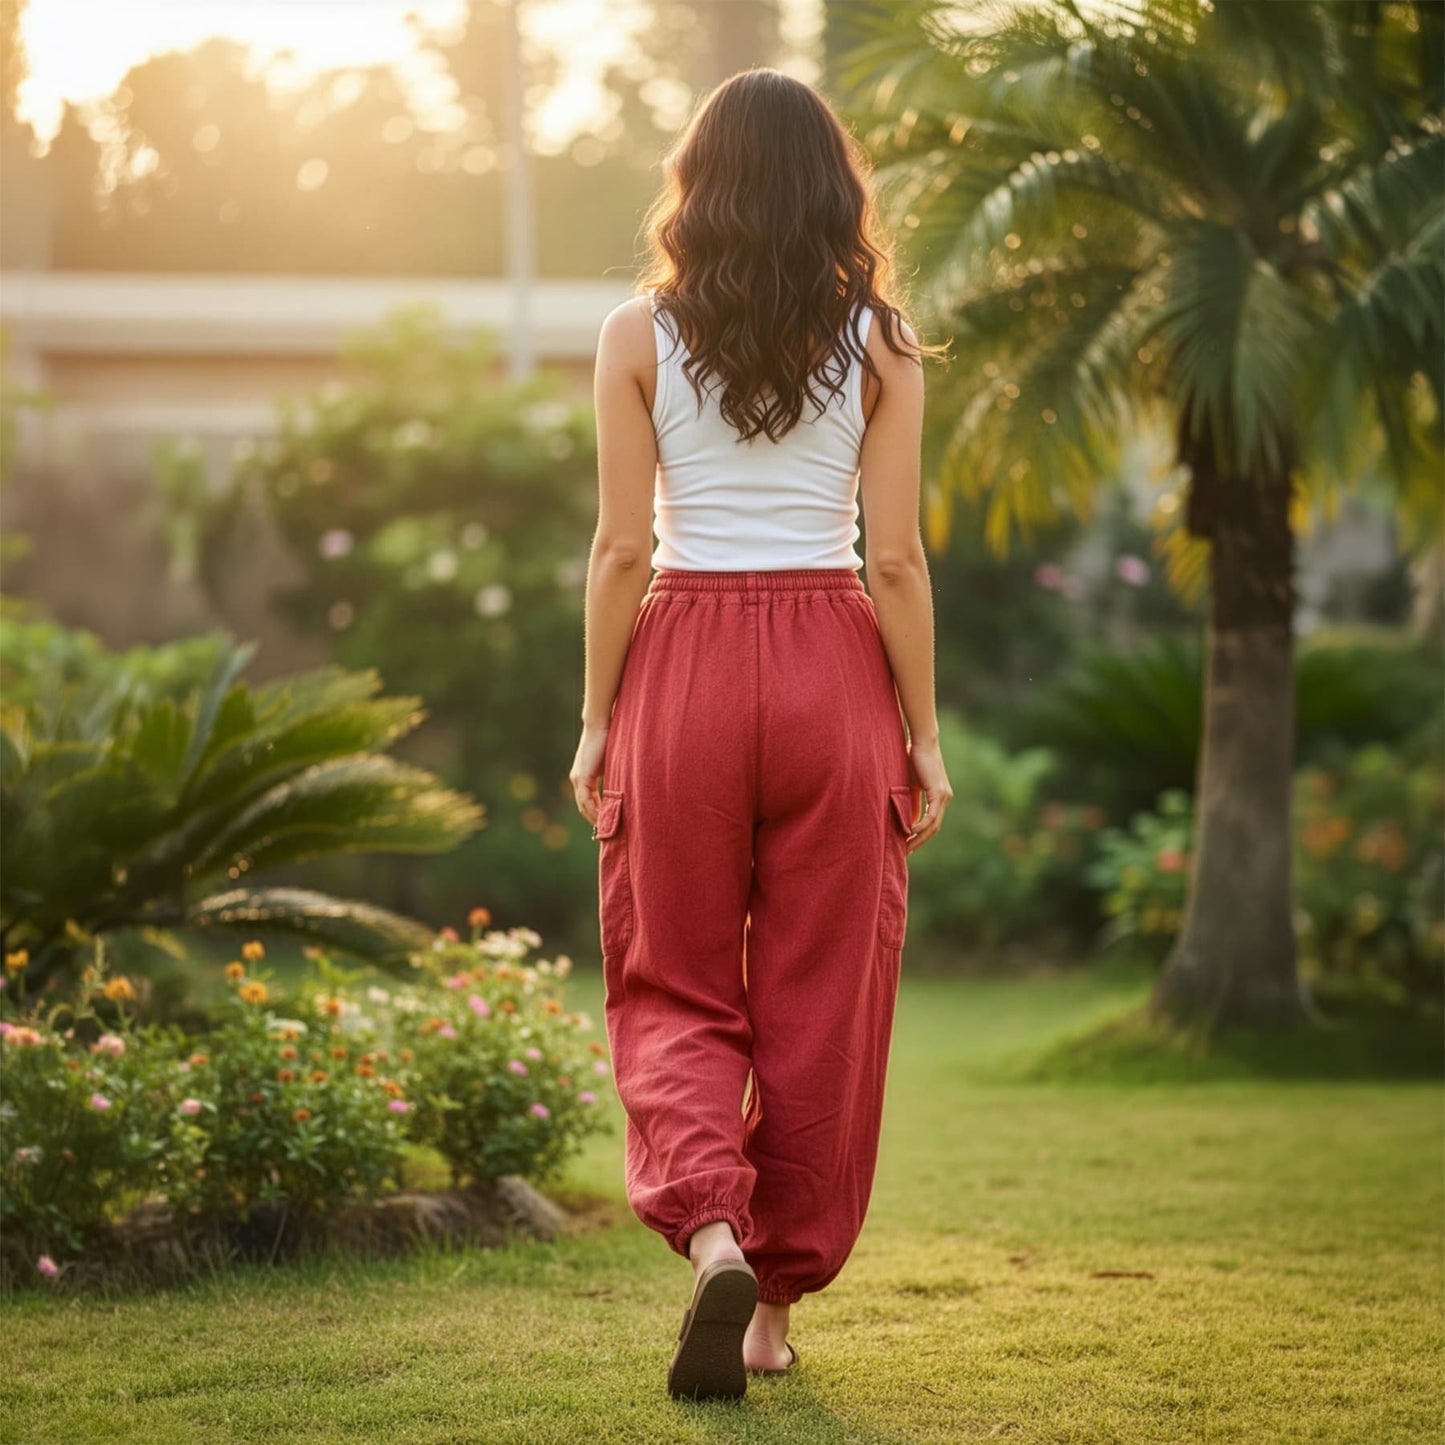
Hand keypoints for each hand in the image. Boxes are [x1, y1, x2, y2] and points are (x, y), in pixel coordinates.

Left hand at [569, 723, 610, 826]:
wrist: (601, 726)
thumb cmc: (609, 741)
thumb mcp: (612, 765)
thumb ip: (614, 778)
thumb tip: (624, 790)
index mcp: (583, 777)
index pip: (587, 801)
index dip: (596, 814)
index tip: (606, 824)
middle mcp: (577, 779)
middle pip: (583, 807)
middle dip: (595, 820)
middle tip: (606, 833)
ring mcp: (578, 778)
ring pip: (584, 805)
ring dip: (595, 818)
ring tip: (606, 829)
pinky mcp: (582, 776)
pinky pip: (587, 799)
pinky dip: (595, 810)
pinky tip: (604, 817)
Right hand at [904, 736, 951, 855]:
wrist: (921, 743)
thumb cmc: (913, 760)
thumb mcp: (910, 786)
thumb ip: (911, 802)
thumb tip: (908, 821)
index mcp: (939, 797)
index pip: (932, 823)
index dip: (921, 836)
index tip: (908, 846)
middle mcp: (944, 799)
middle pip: (934, 828)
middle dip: (920, 842)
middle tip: (906, 853)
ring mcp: (943, 796)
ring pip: (933, 824)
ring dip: (920, 837)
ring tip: (906, 846)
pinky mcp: (939, 792)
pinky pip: (931, 815)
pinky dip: (921, 825)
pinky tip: (910, 832)